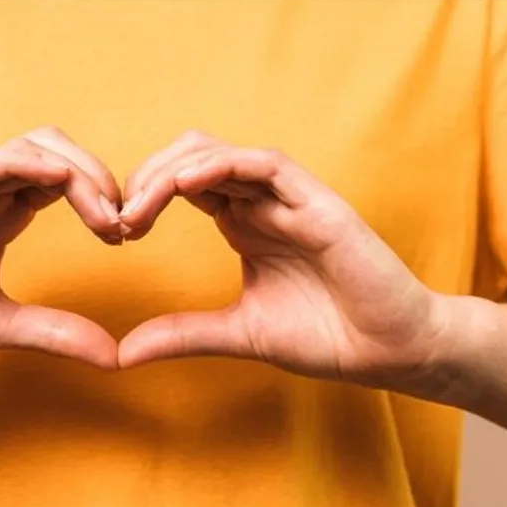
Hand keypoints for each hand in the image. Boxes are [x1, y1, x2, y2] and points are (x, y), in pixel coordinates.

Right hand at [0, 127, 121, 370]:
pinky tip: (55, 180)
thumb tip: (116, 355)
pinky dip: (18, 164)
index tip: (127, 235)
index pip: (63, 181)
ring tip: (105, 212)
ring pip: (23, 149)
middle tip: (125, 222)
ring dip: (73, 171)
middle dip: (98, 177)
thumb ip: (54, 332)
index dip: (102, 196)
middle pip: (53, 153)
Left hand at [117, 131, 447, 388]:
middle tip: (119, 217)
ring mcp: (291, 199)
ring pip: (222, 153)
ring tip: (140, 204)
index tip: (117, 230)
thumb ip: (183, 334)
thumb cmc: (326, 336)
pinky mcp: (318, 202)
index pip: (184, 185)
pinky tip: (185, 184)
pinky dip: (223, 165)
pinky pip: (266, 165)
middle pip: (192, 159)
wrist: (390, 352)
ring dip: (174, 170)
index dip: (145, 196)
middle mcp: (263, 203)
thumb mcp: (237, 333)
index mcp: (244, 223)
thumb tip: (122, 353)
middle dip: (148, 178)